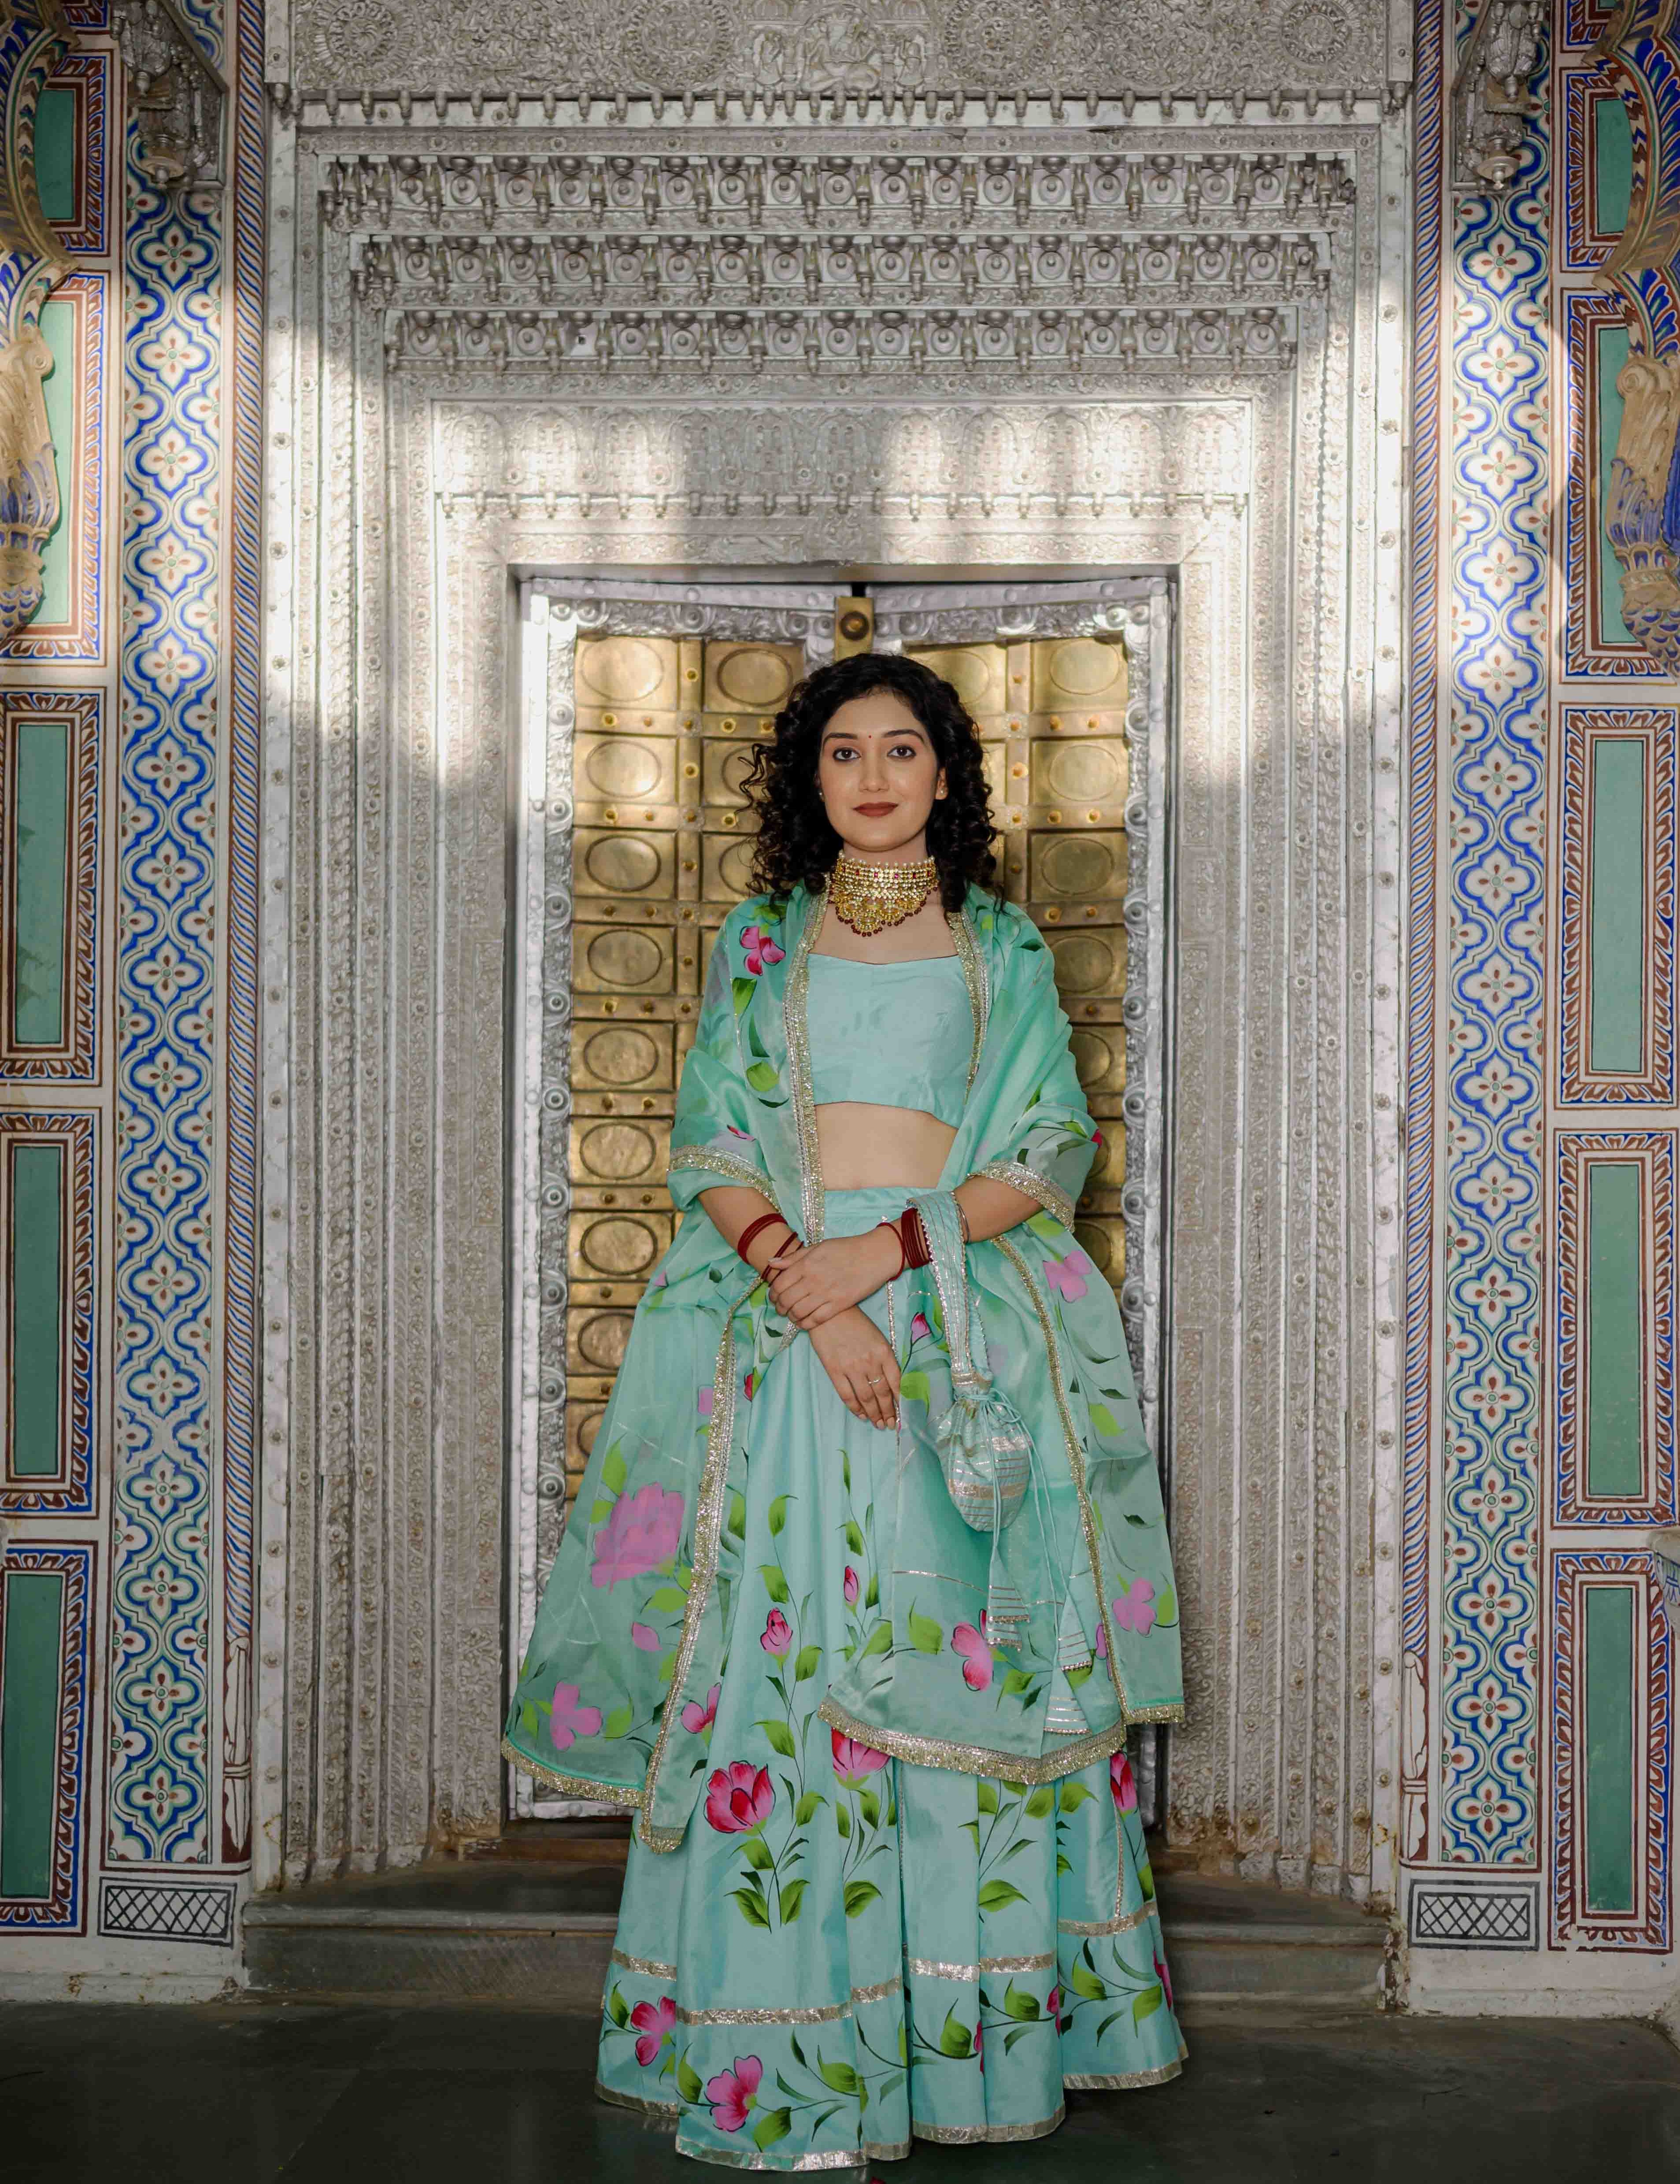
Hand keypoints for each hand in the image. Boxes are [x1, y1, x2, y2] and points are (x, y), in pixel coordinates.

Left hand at [769, 1229, 899, 1329]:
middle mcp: (813, 1279)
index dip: (772, 1294)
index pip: (779, 1284)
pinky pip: (816, 1320)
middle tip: (781, 1309)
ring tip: (791, 1315)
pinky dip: (805, 1324)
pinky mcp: (839, 1304)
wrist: (874, 1255)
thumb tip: (771, 1263)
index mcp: (806, 1264)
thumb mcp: (817, 1247)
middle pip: (786, 1300)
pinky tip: (804, 1322)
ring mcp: (826, 1293)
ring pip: (798, 1312)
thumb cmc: (846, 1249)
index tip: (774, 1297)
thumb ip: (793, 1257)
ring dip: (791, 1316)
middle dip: (779, 1307)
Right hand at [808, 1308, 900, 1432]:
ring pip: (866, 1397)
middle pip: (882, 1393)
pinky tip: (861, 1415)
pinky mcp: (835, 1371)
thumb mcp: (877, 1337)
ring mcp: (852, 1367)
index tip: (903, 1413)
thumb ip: (884, 1358)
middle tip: (890, 1424)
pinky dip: (855, 1408)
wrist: (828, 1313)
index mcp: (884, 1351)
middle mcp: (870, 1361)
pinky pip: (847, 1395)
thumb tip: (891, 1383)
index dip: (900, 1400)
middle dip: (888, 1412)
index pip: (897, 1382)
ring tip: (878, 1424)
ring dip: (874, 1413)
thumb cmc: (855, 1323)